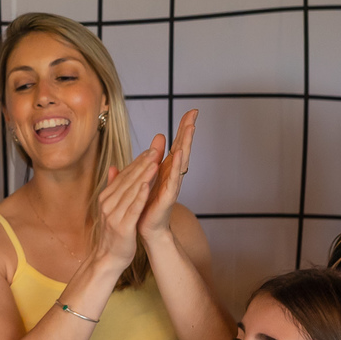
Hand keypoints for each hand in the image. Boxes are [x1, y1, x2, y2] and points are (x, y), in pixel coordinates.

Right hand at [95, 146, 159, 268]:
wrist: (107, 258)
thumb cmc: (113, 234)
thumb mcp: (112, 208)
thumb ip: (114, 188)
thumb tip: (114, 167)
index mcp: (106, 198)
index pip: (123, 176)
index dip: (137, 162)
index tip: (149, 150)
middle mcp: (108, 204)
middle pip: (127, 181)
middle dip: (142, 164)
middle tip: (155, 150)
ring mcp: (114, 215)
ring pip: (131, 192)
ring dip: (143, 176)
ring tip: (155, 163)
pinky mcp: (123, 227)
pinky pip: (133, 209)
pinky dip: (140, 196)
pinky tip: (148, 186)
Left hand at [139, 110, 196, 243]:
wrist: (146, 228)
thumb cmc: (147, 204)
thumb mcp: (146, 177)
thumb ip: (149, 161)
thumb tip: (154, 144)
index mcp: (166, 170)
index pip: (176, 145)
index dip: (183, 128)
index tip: (191, 111)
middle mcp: (172, 175)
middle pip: (182, 148)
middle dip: (187, 131)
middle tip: (194, 113)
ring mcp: (172, 186)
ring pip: (181, 161)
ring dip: (185, 144)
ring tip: (190, 129)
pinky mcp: (167, 198)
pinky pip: (172, 180)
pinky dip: (176, 168)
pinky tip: (178, 156)